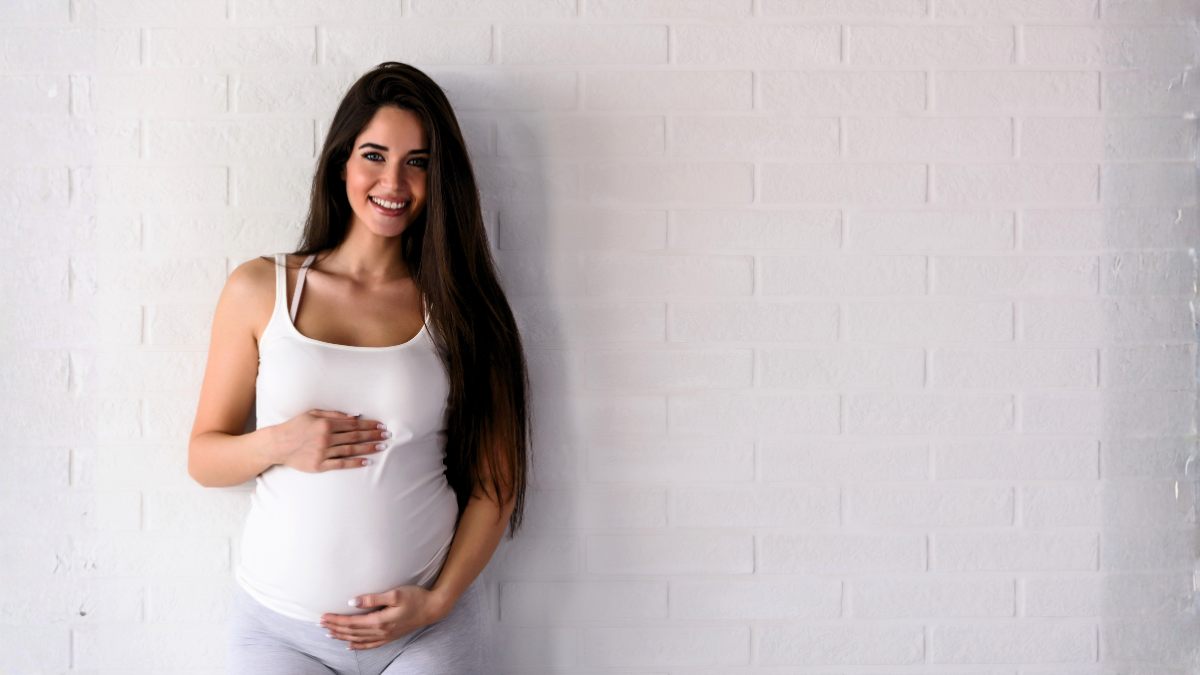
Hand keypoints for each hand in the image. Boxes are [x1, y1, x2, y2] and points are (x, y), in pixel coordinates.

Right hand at [267, 409, 389, 472]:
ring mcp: (323, 453)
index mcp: (326, 424)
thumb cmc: (295, 426)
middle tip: (387, 436)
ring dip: (369, 448)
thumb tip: (354, 417)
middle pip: (356, 436)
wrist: (277, 444)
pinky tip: (367, 461)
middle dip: (373, 435)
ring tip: (382, 447)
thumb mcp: (313, 414)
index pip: (354, 425)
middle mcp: (326, 438)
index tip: (381, 426)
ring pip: (351, 450)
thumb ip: (334, 415)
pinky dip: (355, 463)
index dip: (369, 425)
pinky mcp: (319, 465)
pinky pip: (341, 464)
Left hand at [320, 585, 449, 649]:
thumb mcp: (395, 593)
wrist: (433, 608)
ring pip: (358, 639)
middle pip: (352, 632)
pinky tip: (350, 646)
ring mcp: (386, 636)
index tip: (323, 616)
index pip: (352, 622)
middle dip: (335, 628)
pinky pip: (370, 645)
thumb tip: (352, 602)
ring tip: (329, 634)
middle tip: (320, 624)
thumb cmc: (416, 597)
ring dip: (342, 637)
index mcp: (380, 621)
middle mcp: (381, 631)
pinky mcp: (391, 636)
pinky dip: (358, 646)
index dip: (336, 620)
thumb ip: (373, 598)